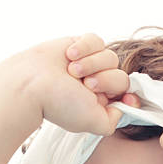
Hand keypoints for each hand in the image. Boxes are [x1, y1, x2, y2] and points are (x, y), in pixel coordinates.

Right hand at [22, 33, 140, 135]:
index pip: (126, 96)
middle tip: (85, 85)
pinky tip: (69, 55)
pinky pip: (96, 40)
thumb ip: (113, 121)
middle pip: (121, 77)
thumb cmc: (60, 104)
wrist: (32, 83)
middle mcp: (97, 84)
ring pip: (111, 57)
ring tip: (72, 70)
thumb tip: (123, 106)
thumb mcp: (94, 123)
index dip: (130, 96)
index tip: (127, 98)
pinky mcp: (79, 45)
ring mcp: (89, 64)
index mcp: (101, 104)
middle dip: (105, 80)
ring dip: (93, 63)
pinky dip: (85, 46)